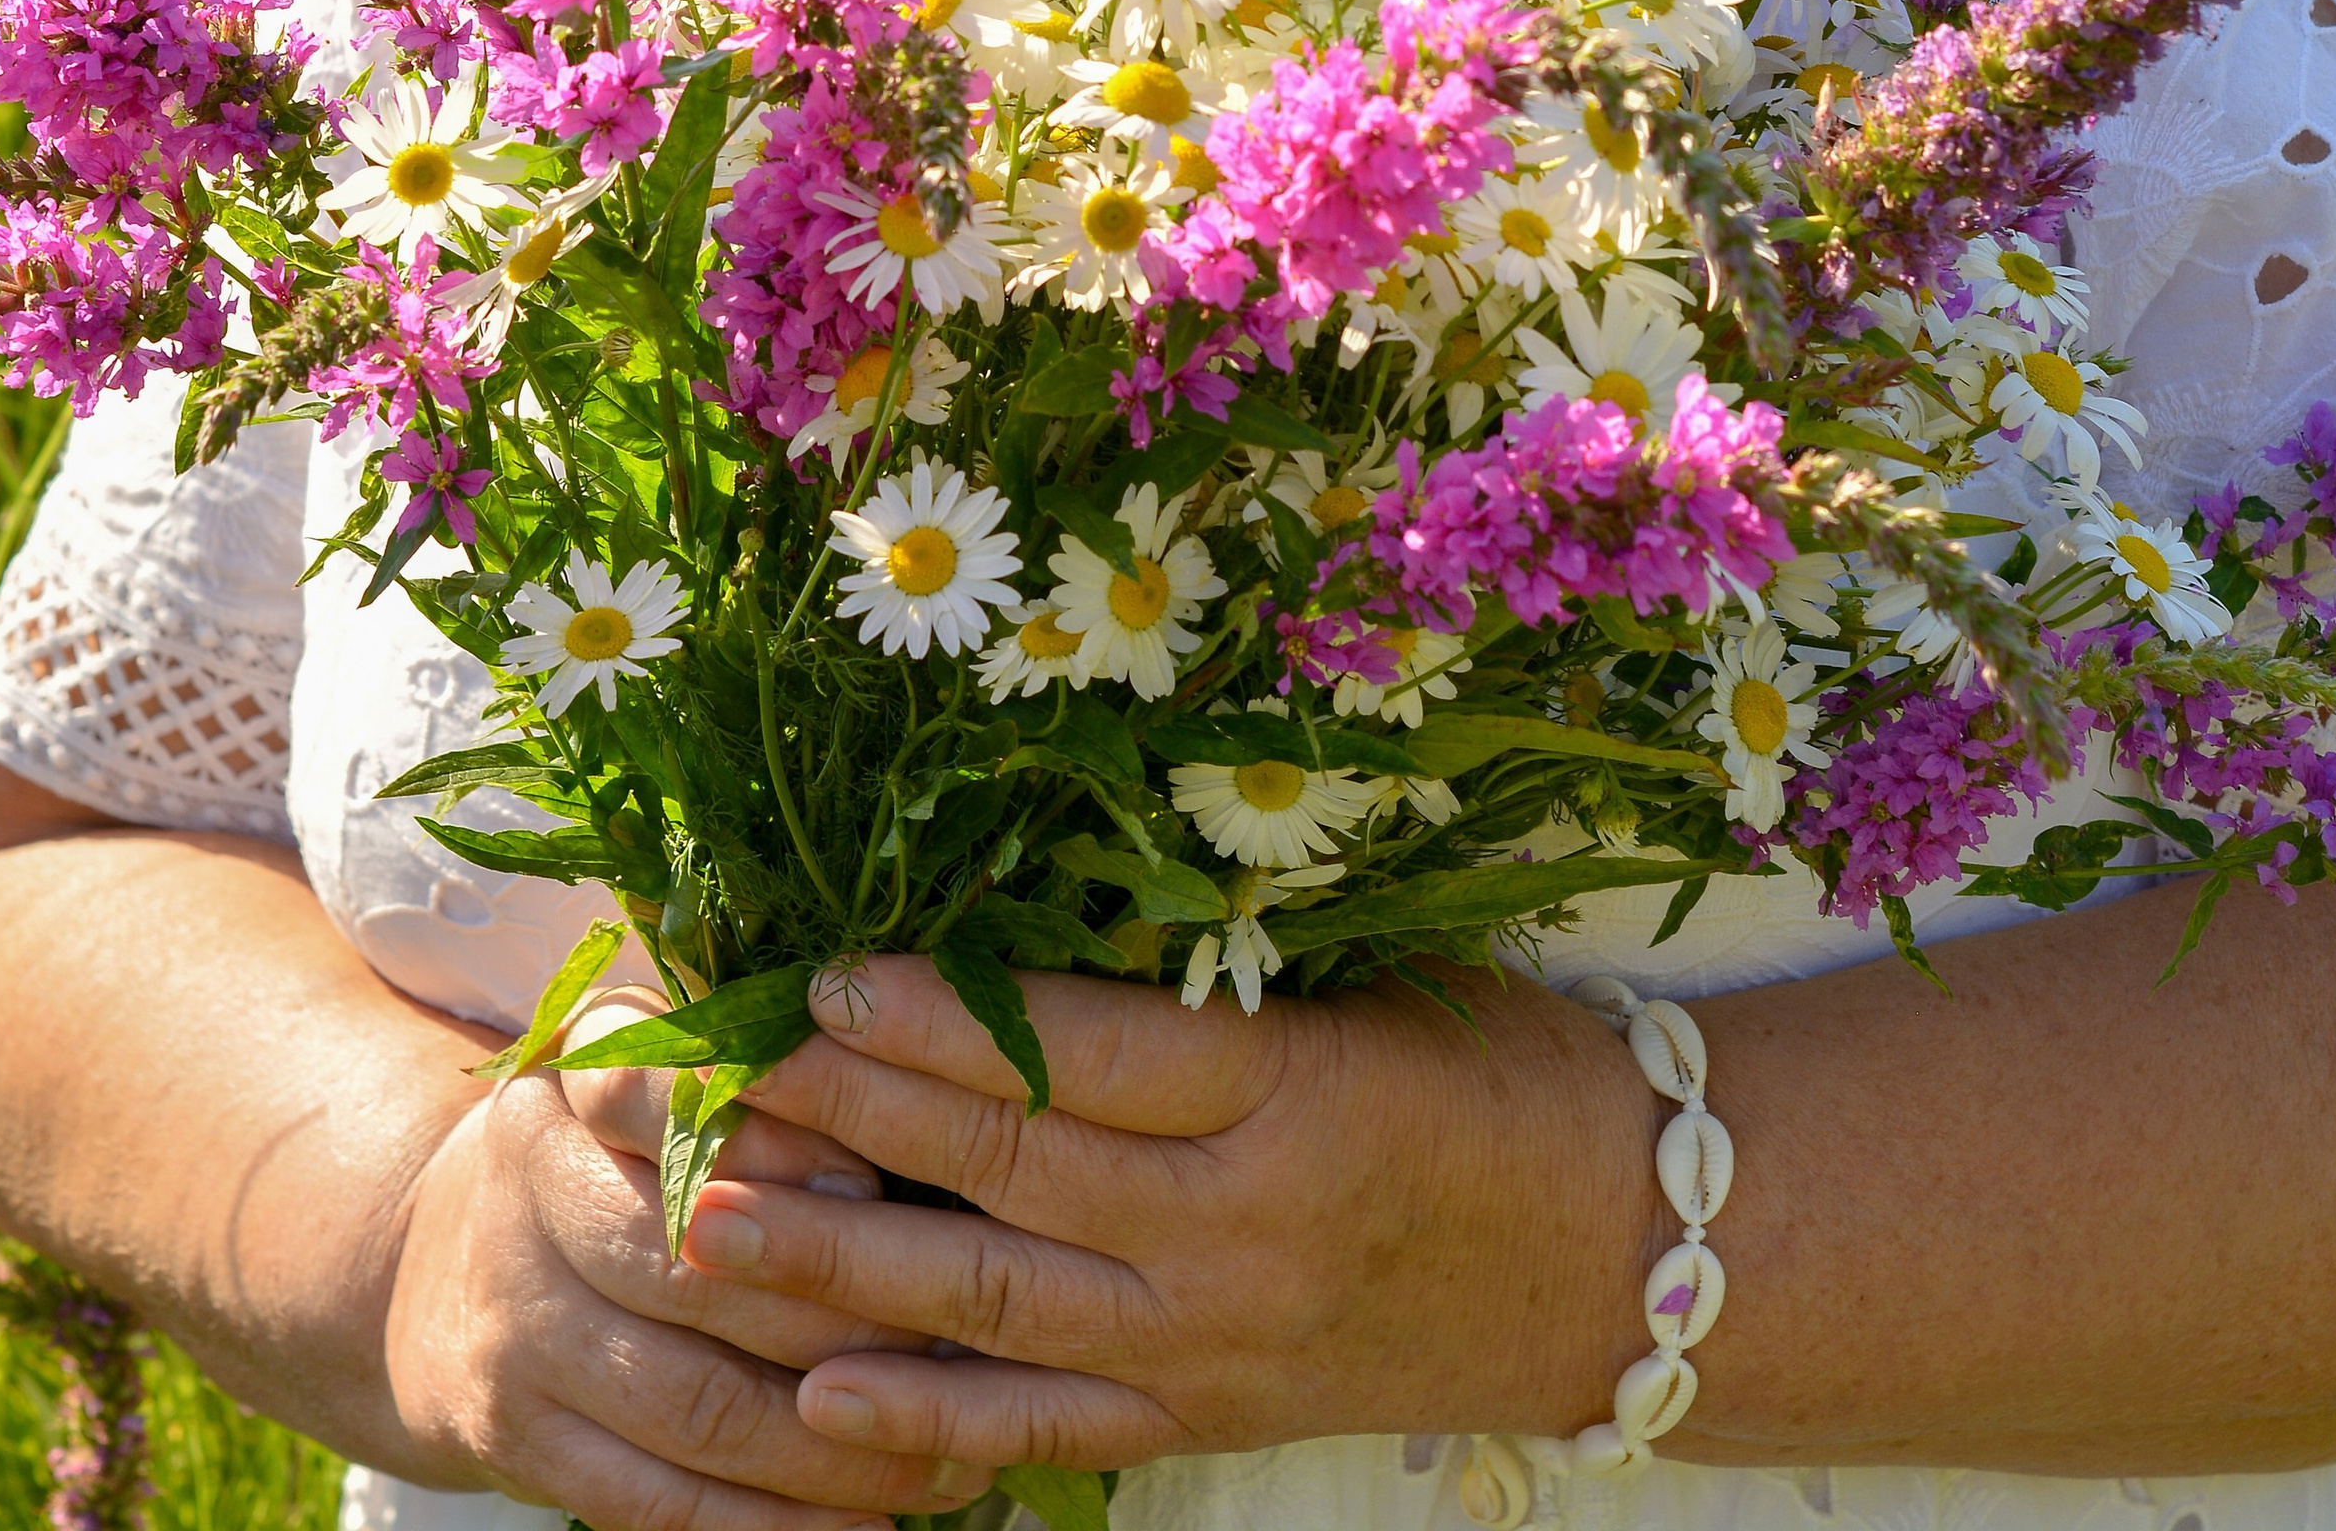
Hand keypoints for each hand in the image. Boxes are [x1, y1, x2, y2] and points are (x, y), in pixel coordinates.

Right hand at [376, 1004, 997, 1528]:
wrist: (436, 1266)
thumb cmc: (617, 1153)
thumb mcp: (668, 1075)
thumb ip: (767, 1082)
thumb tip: (896, 1146)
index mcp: (583, 1071)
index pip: (684, 1099)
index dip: (787, 1149)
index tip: (881, 1184)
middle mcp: (532, 1187)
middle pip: (699, 1265)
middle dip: (844, 1313)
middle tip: (962, 1339)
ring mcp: (516, 1326)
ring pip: (693, 1401)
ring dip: (829, 1448)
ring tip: (949, 1461)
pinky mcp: (516, 1440)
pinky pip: (655, 1502)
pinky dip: (766, 1529)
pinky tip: (861, 1527)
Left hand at [675, 957, 1662, 1478]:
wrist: (1624, 1254)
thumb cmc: (1503, 1072)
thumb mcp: (1375, 985)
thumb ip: (1217, 972)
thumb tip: (1029, 908)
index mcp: (1293, 1088)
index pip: (1076, 1051)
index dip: (937, 1013)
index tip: (818, 969)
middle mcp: (1244, 1226)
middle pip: (1009, 1164)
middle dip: (846, 1113)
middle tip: (712, 1068)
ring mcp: (1221, 1336)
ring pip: (997, 1301)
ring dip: (842, 1265)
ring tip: (710, 1221)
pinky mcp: (1212, 1413)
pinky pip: (1048, 1427)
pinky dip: (929, 1419)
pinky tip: (819, 1397)